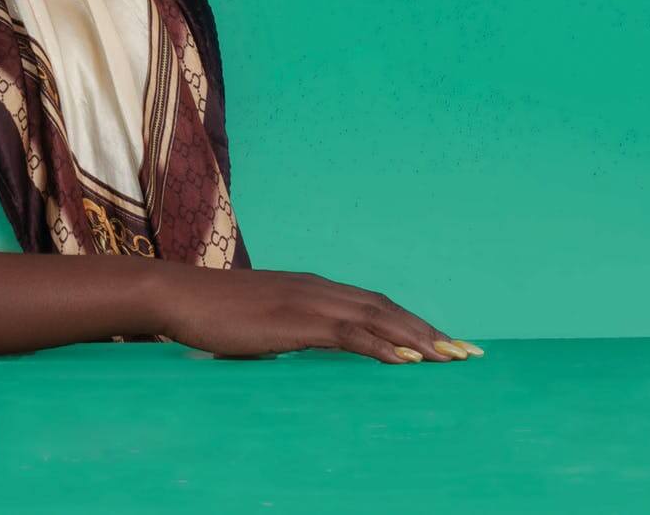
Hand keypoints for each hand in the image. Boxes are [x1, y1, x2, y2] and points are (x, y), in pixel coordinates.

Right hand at [154, 264, 484, 363]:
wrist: (180, 296)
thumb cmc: (214, 314)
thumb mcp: (262, 323)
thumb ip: (290, 332)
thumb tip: (306, 351)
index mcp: (312, 289)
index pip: (374, 304)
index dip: (412, 323)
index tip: (445, 344)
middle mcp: (318, 289)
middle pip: (386, 308)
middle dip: (430, 331)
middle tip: (468, 355)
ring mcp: (308, 301)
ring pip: (376, 317)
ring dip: (418, 338)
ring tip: (450, 359)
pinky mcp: (295, 320)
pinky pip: (348, 334)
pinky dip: (382, 345)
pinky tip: (405, 361)